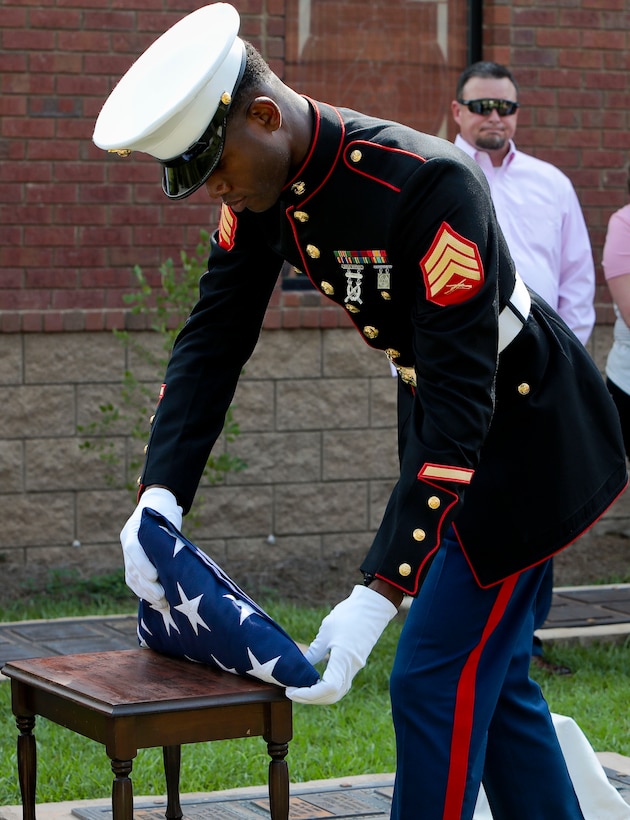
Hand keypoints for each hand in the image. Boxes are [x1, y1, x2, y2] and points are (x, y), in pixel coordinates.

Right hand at [120, 487, 182, 606]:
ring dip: (146, 592)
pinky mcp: (132, 563)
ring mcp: (127, 553)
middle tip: (162, 596)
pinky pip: (134, 580)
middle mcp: (126, 542)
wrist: (155, 505)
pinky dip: (143, 592)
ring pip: (132, 577)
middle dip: (147, 585)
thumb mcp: (168, 516)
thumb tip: (180, 554)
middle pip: (132, 567)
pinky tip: (155, 601)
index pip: (133, 548)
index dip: (142, 564)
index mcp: (133, 528)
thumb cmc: (165, 511)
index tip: (154, 576)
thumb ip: (169, 533)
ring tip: (162, 603)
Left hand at [286, 585, 397, 704]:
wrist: (372, 608)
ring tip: (300, 689)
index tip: (291, 691)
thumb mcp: (326, 631)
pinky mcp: (354, 665)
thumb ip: (314, 651)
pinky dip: (326, 688)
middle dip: (311, 699)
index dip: (308, 694)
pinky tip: (314, 682)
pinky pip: (340, 684)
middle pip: (332, 696)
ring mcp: (354, 668)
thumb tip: (302, 666)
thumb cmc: (349, 615)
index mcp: (344, 659)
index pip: (327, 688)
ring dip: (318, 696)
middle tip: (292, 692)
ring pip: (337, 692)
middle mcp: (351, 668)